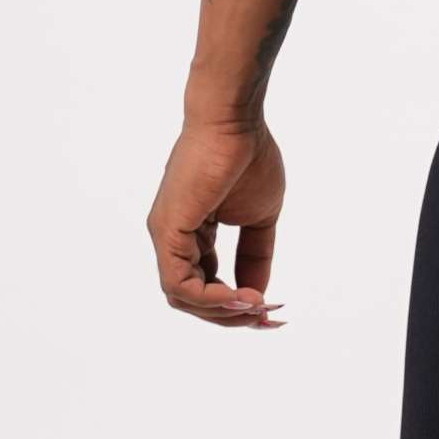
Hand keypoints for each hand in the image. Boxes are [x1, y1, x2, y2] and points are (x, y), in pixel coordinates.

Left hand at [147, 118, 286, 328]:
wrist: (234, 122)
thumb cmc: (248, 157)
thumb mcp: (260, 219)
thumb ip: (255, 256)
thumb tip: (259, 294)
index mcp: (194, 234)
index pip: (206, 284)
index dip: (237, 304)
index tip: (272, 312)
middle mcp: (173, 238)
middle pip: (192, 299)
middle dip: (231, 316)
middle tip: (267, 316)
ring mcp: (166, 235)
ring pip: (182, 297)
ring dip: (222, 311)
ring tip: (257, 305)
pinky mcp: (166, 231)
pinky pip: (178, 284)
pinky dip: (210, 298)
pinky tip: (240, 296)